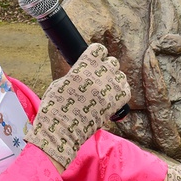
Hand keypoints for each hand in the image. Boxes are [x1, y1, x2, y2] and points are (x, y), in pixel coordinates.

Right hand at [24, 43, 129, 166]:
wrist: (61, 130)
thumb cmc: (54, 107)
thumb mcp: (60, 83)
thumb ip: (76, 74)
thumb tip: (84, 73)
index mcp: (83, 67)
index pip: (99, 49)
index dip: (96, 54)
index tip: (94, 59)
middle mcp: (99, 76)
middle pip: (112, 62)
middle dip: (106, 67)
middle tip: (99, 76)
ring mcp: (109, 90)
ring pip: (121, 75)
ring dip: (114, 79)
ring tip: (105, 88)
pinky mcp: (115, 104)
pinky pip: (125, 90)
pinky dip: (121, 91)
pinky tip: (112, 95)